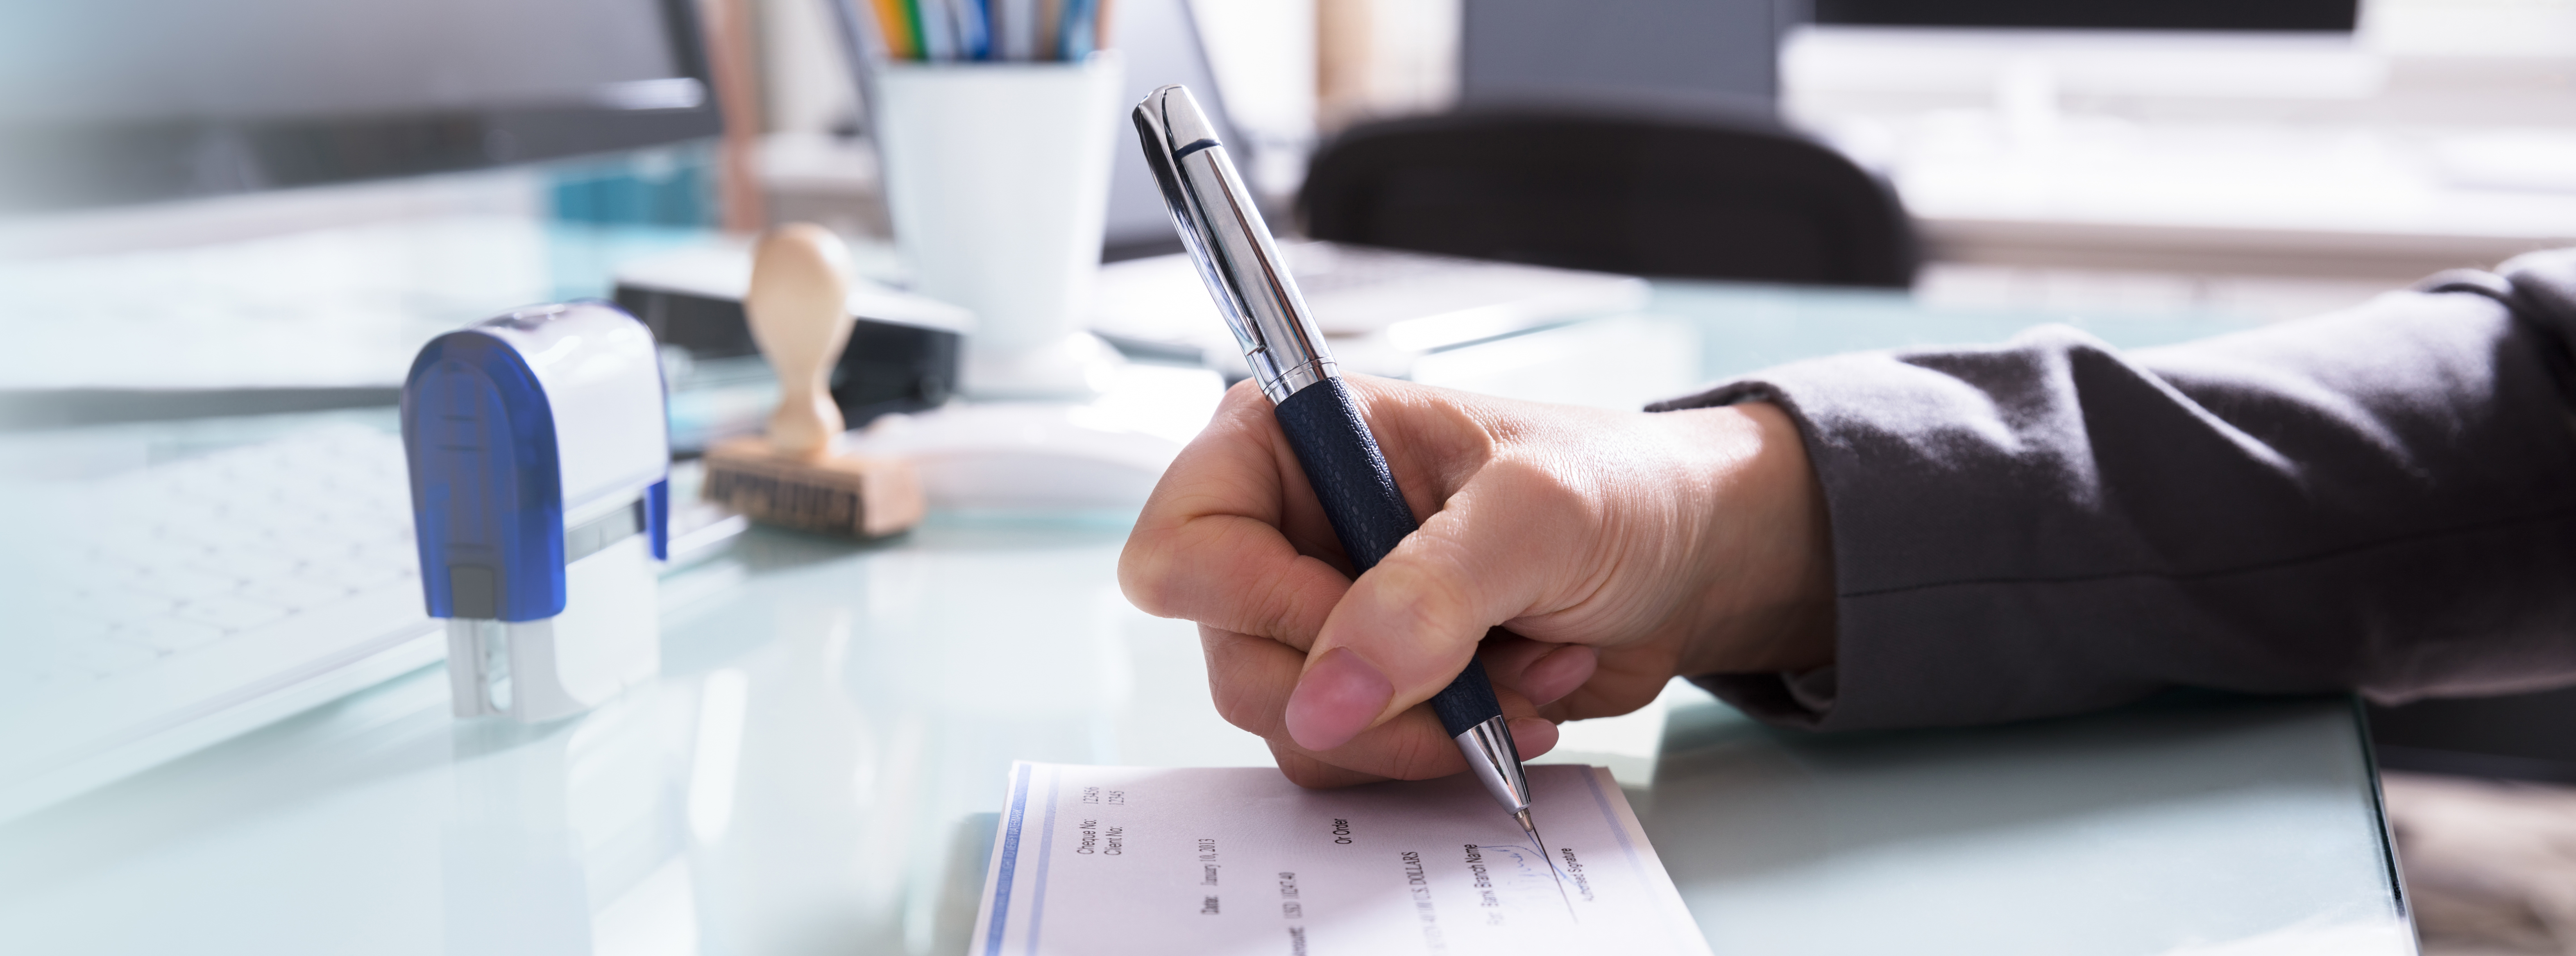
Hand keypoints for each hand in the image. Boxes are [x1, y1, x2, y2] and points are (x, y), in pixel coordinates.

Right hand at [1119, 375, 1834, 786]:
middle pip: (1234, 659)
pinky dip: (1440, 747)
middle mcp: (1287, 529)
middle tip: (1471, 665)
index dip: (1255, 605)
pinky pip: (1352, 758)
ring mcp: (1322, 615)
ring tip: (1517, 670)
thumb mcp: (1535, 515)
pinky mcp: (1368, 684)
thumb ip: (1426, 594)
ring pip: (1294, 724)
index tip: (1360, 620)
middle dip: (1369, 687)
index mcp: (1292, 440)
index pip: (1180, 545)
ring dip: (1422, 723)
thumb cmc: (1622, 489)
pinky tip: (1513, 696)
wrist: (1692, 557)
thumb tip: (1329, 693)